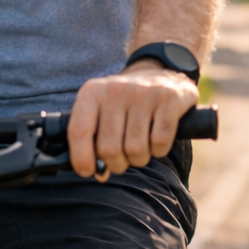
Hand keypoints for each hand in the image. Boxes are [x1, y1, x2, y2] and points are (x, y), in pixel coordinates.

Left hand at [67, 62, 196, 181]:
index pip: (79, 130)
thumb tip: (98, 174)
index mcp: (93, 92)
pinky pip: (160, 142)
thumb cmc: (126, 103)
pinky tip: (157, 140)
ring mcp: (144, 93)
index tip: (88, 171)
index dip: (81, 158)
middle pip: (109, 148)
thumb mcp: (102, 111)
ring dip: (139, 158)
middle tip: (123, 158)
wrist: (161, 74)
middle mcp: (116, 89)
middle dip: (117, 163)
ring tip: (141, 147)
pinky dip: (159, 150)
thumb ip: (92, 140)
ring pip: (136, 149)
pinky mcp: (169, 99)